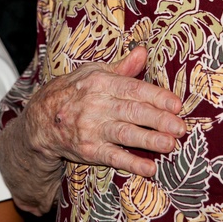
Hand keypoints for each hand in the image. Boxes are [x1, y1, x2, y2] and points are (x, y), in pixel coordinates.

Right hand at [23, 46, 185, 177]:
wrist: (41, 120)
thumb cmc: (73, 92)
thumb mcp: (93, 73)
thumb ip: (122, 67)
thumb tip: (143, 52)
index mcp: (100, 82)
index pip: (133, 88)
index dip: (156, 96)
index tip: (177, 105)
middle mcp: (96, 104)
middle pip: (132, 111)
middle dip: (158, 119)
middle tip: (181, 127)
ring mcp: (91, 128)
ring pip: (124, 134)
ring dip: (149, 140)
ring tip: (171, 145)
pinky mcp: (88, 150)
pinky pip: (112, 157)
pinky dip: (131, 163)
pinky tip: (149, 168)